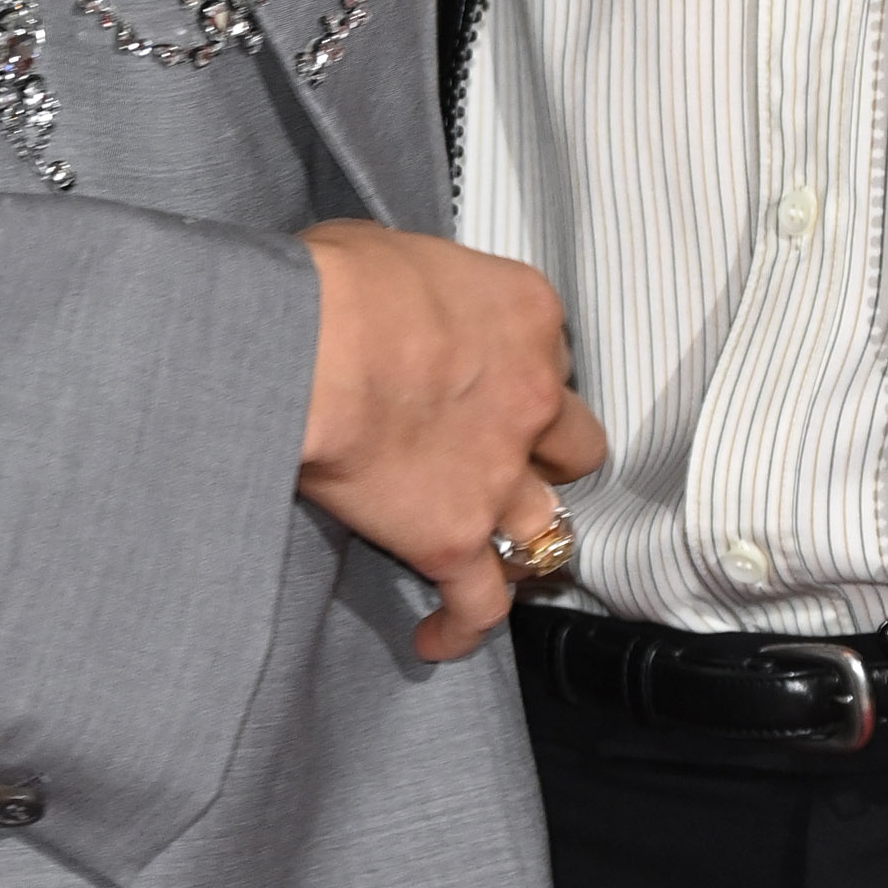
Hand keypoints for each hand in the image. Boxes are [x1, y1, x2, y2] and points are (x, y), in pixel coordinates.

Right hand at [298, 219, 606, 663]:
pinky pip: (480, 604)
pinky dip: (462, 626)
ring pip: (547, 528)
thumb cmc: (334, 285)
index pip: (551, 352)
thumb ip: (423, 289)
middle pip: (574, 444)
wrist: (312, 345)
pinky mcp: (455, 537)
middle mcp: (533, 397)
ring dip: (521, 540)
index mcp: (526, 316)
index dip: (518, 371)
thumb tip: (392, 300)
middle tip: (506, 460)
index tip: (485, 379)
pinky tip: (439, 638)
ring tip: (490, 550)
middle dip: (546, 456)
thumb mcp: (395, 250)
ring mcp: (500, 475)